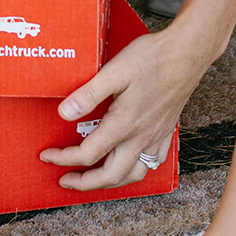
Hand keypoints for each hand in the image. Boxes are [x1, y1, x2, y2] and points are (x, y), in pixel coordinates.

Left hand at [39, 24, 207, 188]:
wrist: (187, 52)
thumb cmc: (151, 58)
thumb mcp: (113, 71)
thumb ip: (87, 95)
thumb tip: (64, 114)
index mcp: (124, 124)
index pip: (88, 154)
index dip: (63, 158)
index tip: (48, 155)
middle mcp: (142, 137)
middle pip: (111, 176)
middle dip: (85, 183)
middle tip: (65, 180)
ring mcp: (157, 136)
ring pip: (134, 175)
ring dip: (111, 182)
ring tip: (94, 179)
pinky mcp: (167, 130)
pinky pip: (153, 163)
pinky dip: (136, 171)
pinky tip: (129, 163)